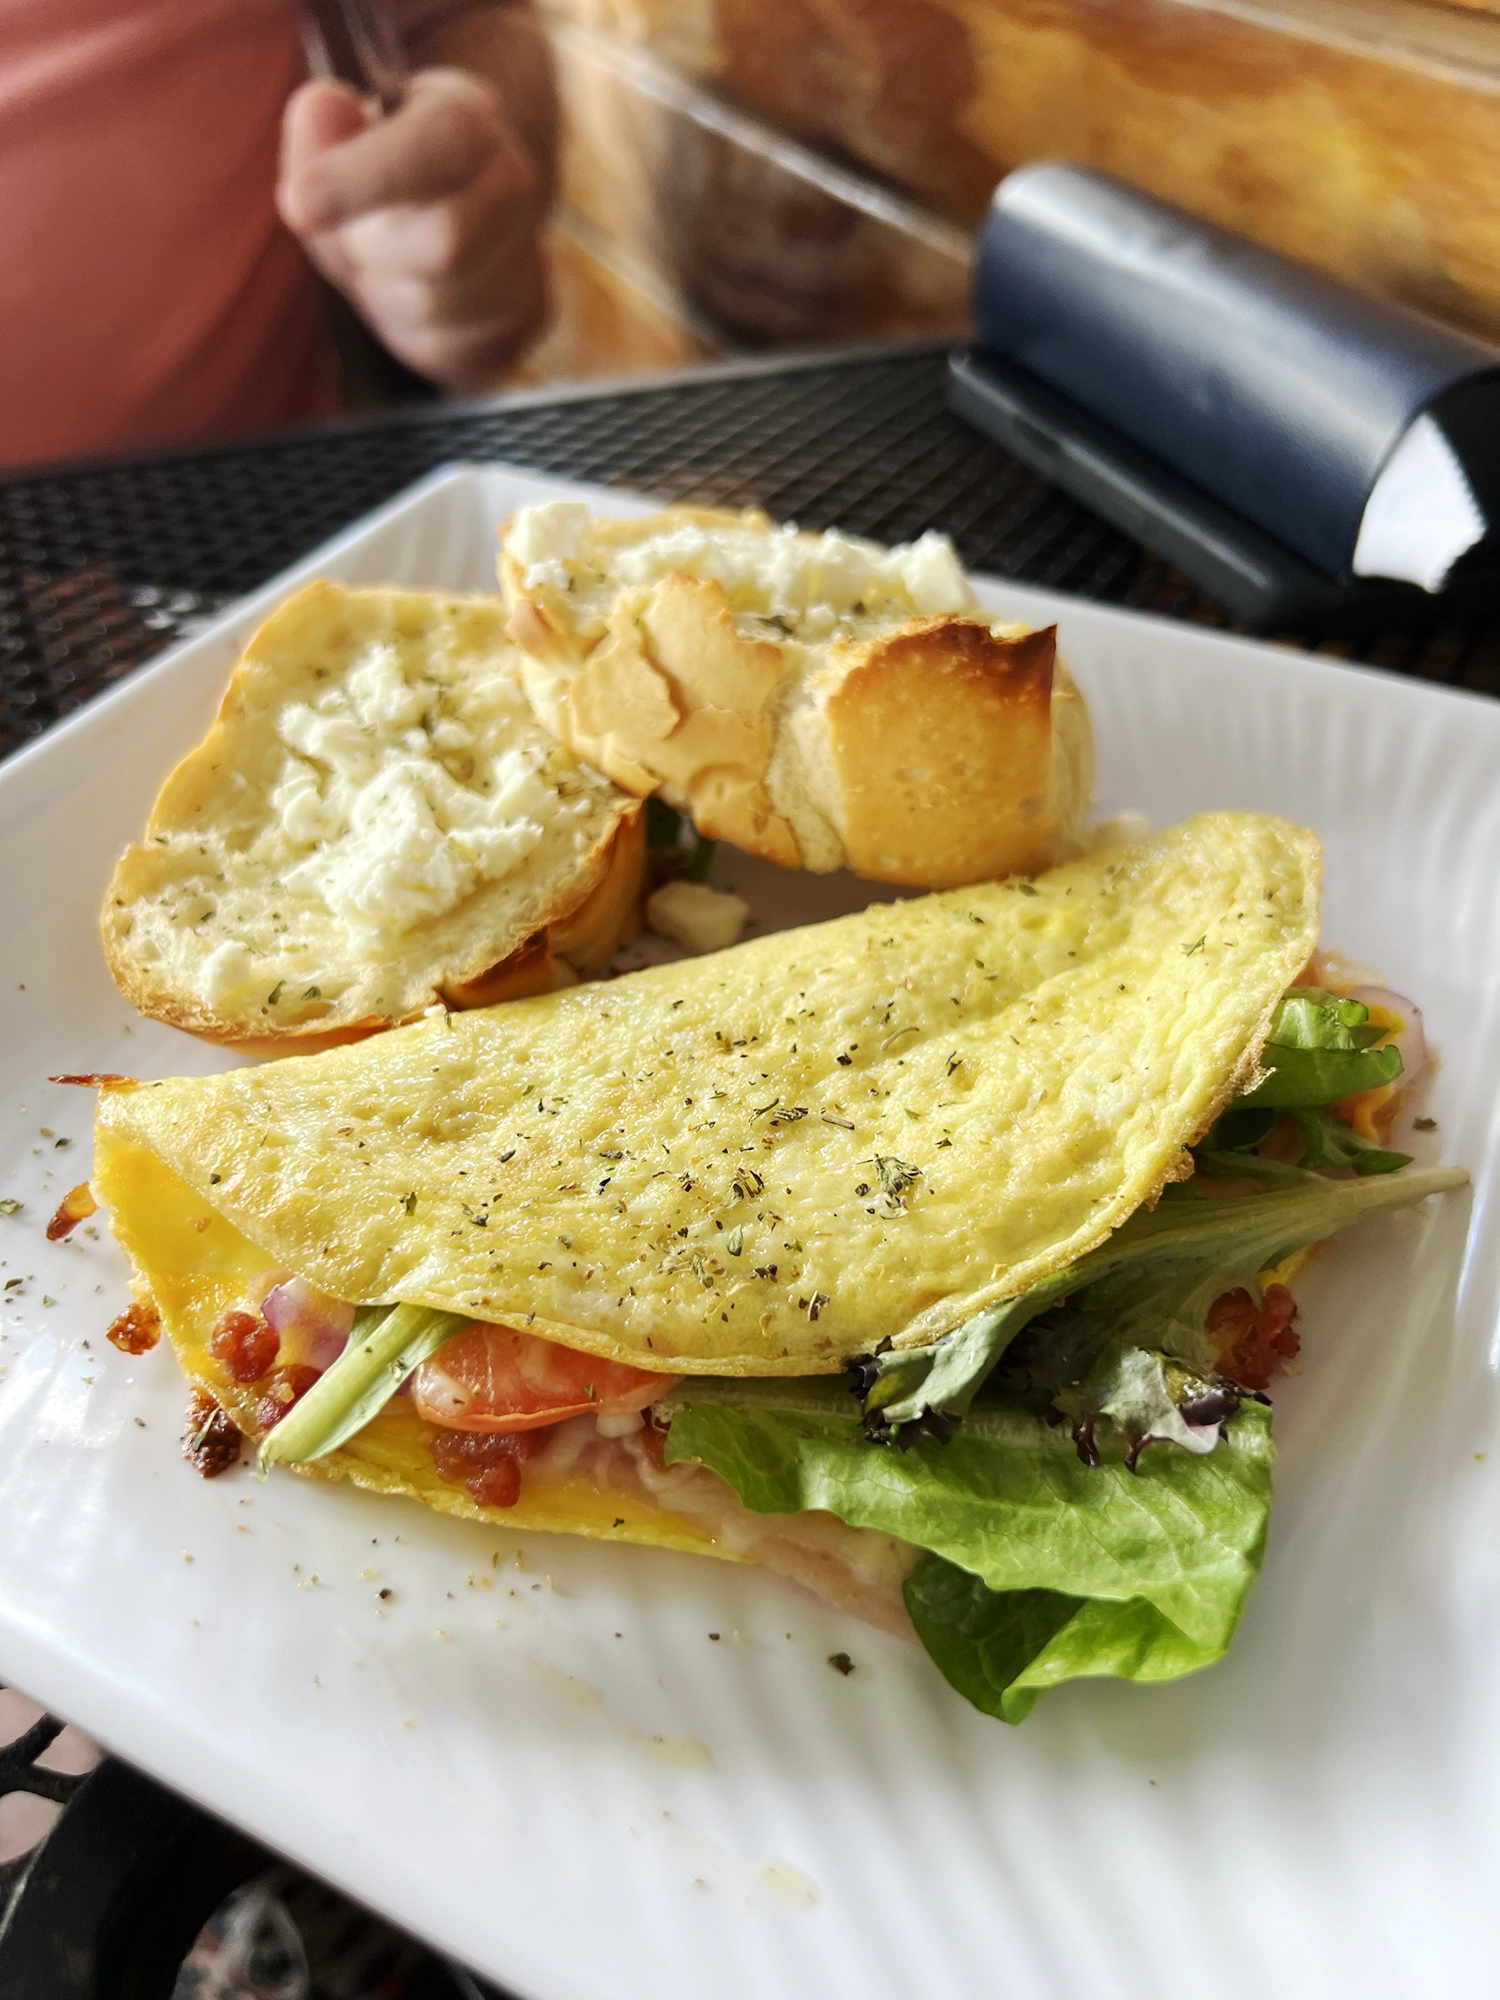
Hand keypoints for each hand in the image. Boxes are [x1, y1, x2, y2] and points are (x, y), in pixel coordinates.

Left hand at [277, 69, 548, 392]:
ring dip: (387, 298)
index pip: (445, 141)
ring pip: (439, 309)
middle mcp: (513, 186)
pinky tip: (410, 302)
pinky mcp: (526, 322)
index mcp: (468, 123)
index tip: (299, 202)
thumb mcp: (338, 146)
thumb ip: (320, 134)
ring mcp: (527, 259)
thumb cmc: (380, 176)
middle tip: (356, 238)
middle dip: (375, 253)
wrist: (450, 211)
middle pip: (444, 245)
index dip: (370, 175)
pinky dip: (411, 337)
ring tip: (385, 267)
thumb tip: (320, 107)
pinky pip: (451, 353)